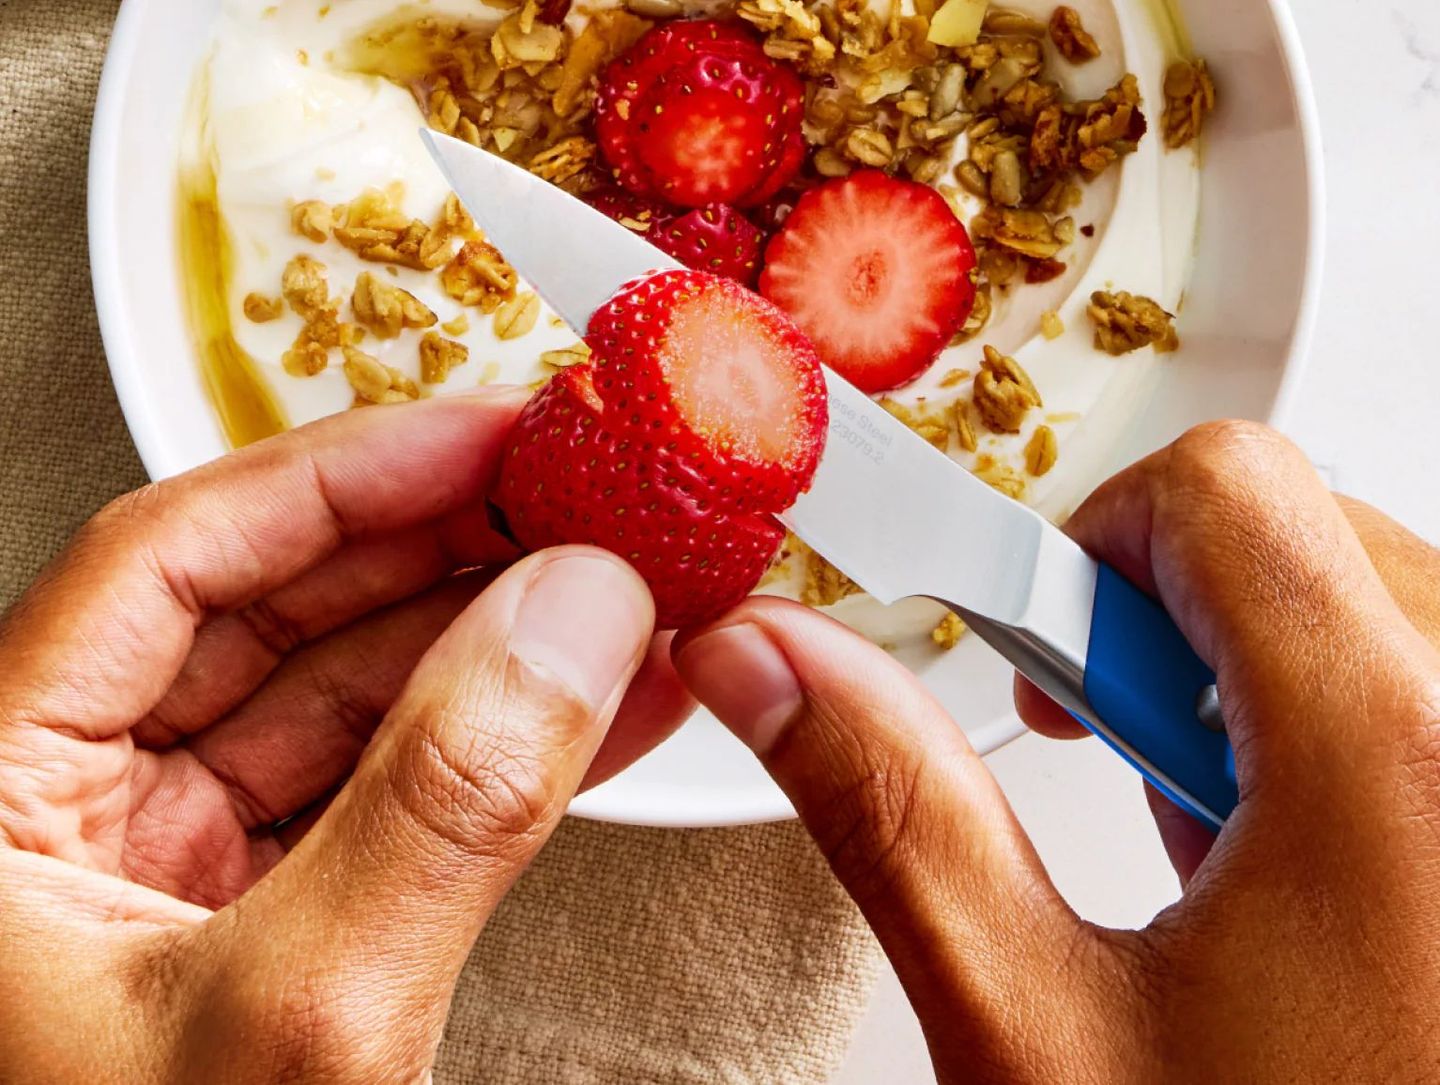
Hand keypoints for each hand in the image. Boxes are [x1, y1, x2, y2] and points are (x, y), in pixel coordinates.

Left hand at [0, 391, 691, 1081]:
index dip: (346, 472)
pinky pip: (395, 791)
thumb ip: (441, 807)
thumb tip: (572, 622)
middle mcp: (71, 807)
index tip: (489, 430)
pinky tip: (604, 700)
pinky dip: (505, 742)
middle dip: (451, 546)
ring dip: (500, 639)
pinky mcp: (269, 925)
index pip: (174, 558)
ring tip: (625, 588)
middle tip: (584, 495)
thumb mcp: (293, 1026)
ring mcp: (176, 870)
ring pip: (354, 696)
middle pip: (278, 609)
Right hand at [676, 421, 1439, 1080]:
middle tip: (1119, 774)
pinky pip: (1437, 678)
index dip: (1086, 547)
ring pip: (1377, 601)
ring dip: (1264, 681)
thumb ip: (892, 809)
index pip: (1220, 490)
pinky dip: (1356, 726)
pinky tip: (1310, 870)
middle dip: (1168, 622)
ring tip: (1222, 847)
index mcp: (1393, 764)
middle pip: (1301, 533)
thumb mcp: (1038, 1032)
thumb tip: (766, 662)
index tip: (1030, 656)